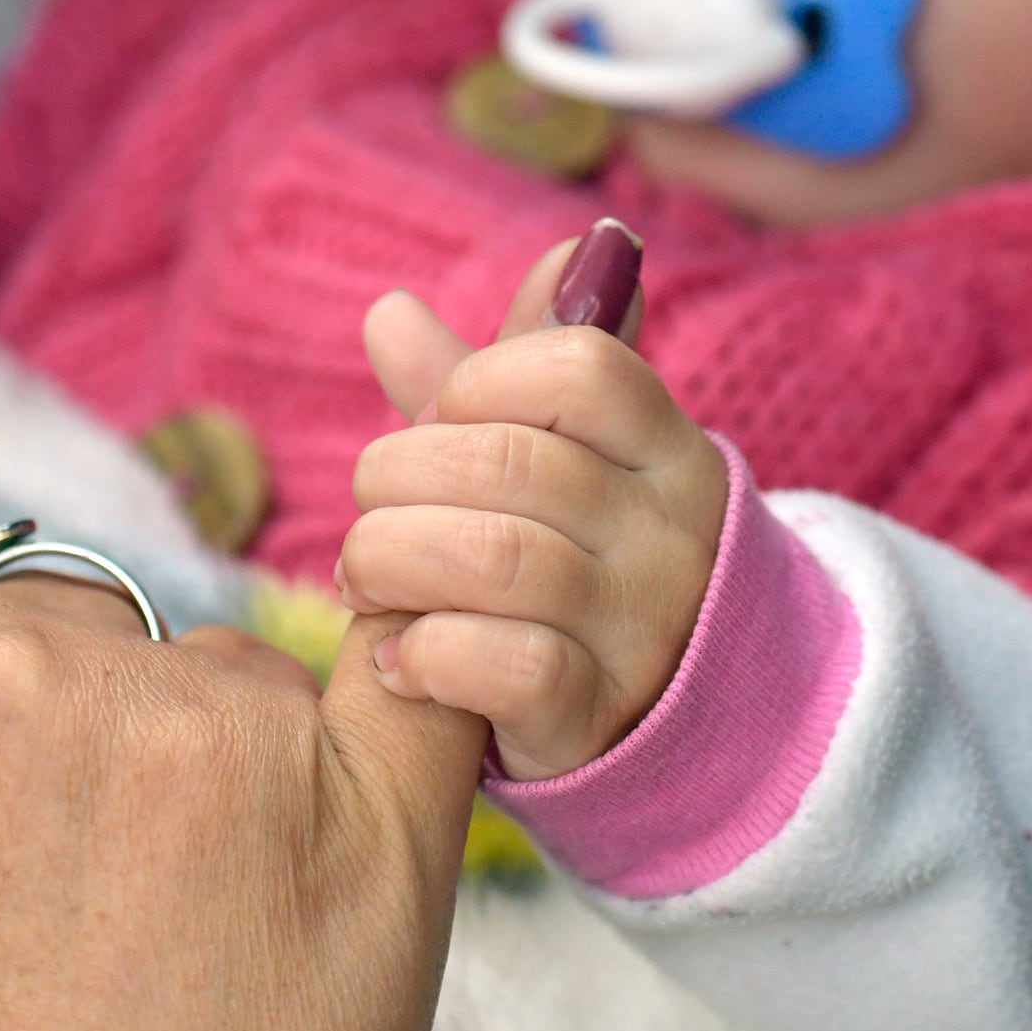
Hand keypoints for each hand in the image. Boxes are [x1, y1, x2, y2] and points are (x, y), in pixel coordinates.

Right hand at [0, 509, 487, 1030]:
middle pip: (49, 608)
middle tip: (34, 887)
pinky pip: (382, 691)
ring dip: (183, 753)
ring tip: (152, 937)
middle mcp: (22, 667)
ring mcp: (202, 731)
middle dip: (37, 709)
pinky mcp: (359, 810)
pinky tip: (331, 796)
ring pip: (200, 664)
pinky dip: (364, 728)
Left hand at [340, 222, 729, 780]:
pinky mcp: (597, 716)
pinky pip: (511, 667)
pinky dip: (429, 655)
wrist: (664, 719)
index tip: (437, 422)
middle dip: (400, 474)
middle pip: (511, 462)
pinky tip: (395, 659)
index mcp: (666, 449)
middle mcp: (669, 532)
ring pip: (498, 558)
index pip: (580, 366)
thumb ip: (478, 389)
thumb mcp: (552, 466)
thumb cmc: (581, 563)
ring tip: (362, 579)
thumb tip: (389, 311)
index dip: (477, 382)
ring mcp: (642, 628)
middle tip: (371, 509)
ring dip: (391, 560)